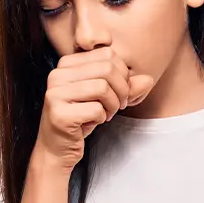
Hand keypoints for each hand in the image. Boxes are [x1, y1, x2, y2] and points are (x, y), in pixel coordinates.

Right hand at [34, 48, 154, 171]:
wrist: (57, 148)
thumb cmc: (81, 118)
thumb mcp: (107, 98)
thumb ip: (127, 86)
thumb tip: (148, 80)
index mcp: (66, 63)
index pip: (107, 54)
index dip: (122, 74)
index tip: (118, 92)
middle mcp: (57, 75)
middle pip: (107, 69)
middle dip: (121, 90)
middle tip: (118, 105)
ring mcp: (55, 94)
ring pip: (103, 87)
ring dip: (113, 105)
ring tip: (107, 114)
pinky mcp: (59, 114)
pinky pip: (96, 109)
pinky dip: (102, 117)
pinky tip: (93, 122)